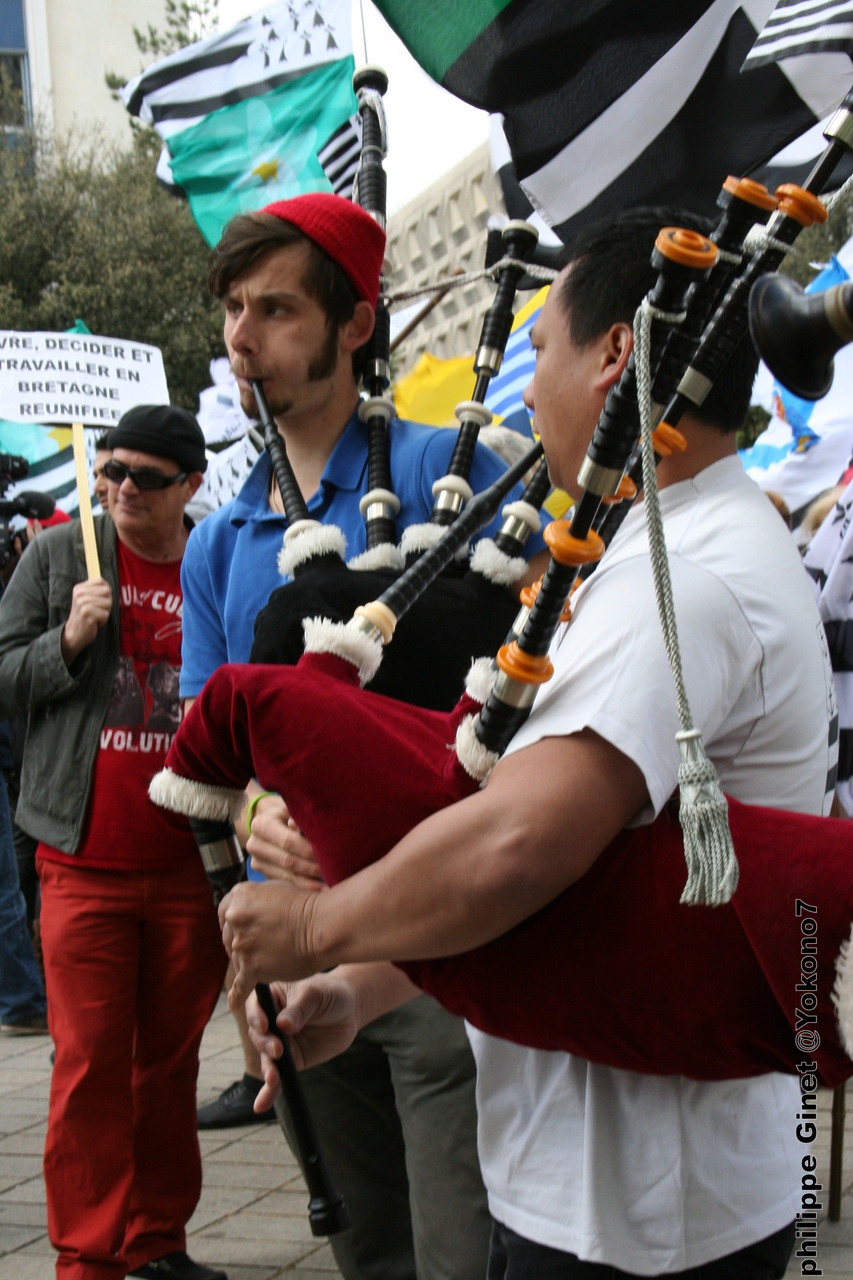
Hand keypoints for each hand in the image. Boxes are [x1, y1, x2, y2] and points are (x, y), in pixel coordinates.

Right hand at [60, 578, 112, 665]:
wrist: (74, 634)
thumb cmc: (85, 616)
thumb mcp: (87, 599)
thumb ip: (97, 590)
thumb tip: (107, 585)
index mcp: (79, 588)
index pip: (101, 581)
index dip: (105, 592)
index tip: (98, 601)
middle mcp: (79, 594)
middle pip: (107, 592)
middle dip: (106, 603)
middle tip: (96, 610)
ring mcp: (82, 603)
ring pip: (108, 603)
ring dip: (105, 613)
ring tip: (94, 616)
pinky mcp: (86, 614)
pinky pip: (106, 614)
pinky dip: (103, 621)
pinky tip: (93, 623)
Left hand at [219, 879, 320, 1009]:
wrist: (322, 925)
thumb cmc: (306, 905)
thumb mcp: (274, 889)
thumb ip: (254, 900)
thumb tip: (244, 909)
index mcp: (239, 897)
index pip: (224, 914)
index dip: (233, 924)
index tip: (239, 930)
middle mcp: (235, 919)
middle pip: (229, 938)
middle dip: (242, 944)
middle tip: (258, 948)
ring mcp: (243, 944)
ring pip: (237, 961)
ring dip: (248, 964)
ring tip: (266, 964)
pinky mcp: (252, 967)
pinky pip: (240, 987)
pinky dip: (237, 997)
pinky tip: (234, 1005)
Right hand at [246, 974, 360, 1110]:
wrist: (349, 1010)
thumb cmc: (330, 993)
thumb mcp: (316, 994)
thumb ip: (299, 1009)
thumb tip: (283, 1025)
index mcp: (271, 997)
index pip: (256, 1006)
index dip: (256, 1016)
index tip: (264, 1025)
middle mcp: (270, 1021)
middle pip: (258, 1034)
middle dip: (265, 1044)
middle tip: (278, 1050)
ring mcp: (280, 1042)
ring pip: (266, 1058)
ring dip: (268, 1068)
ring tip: (273, 1078)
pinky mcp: (291, 1061)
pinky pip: (278, 1077)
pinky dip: (269, 1091)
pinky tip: (261, 1105)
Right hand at [247, 795, 326, 889]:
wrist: (271, 824)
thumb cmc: (288, 815)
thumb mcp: (292, 811)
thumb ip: (298, 816)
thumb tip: (297, 825)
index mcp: (260, 825)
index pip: (288, 841)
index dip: (308, 849)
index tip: (329, 854)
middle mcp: (254, 845)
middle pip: (288, 860)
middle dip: (312, 866)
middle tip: (332, 869)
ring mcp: (256, 862)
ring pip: (288, 875)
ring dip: (310, 879)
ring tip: (330, 880)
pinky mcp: (263, 874)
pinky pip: (287, 883)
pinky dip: (305, 886)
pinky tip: (321, 888)